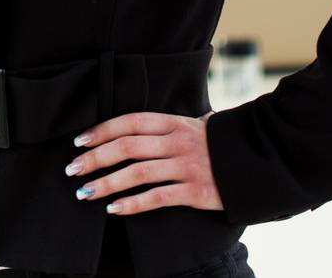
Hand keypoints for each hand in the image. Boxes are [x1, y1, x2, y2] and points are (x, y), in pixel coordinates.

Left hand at [66, 111, 222, 215]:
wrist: (259, 161)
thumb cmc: (219, 145)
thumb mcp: (194, 126)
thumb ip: (165, 127)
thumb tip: (129, 129)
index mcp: (174, 123)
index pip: (129, 122)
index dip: (101, 131)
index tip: (78, 142)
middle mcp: (178, 142)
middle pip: (127, 147)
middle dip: (94, 158)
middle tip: (71, 169)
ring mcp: (187, 167)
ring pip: (137, 173)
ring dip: (106, 183)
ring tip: (84, 191)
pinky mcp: (197, 192)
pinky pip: (158, 198)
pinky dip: (132, 204)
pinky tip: (113, 209)